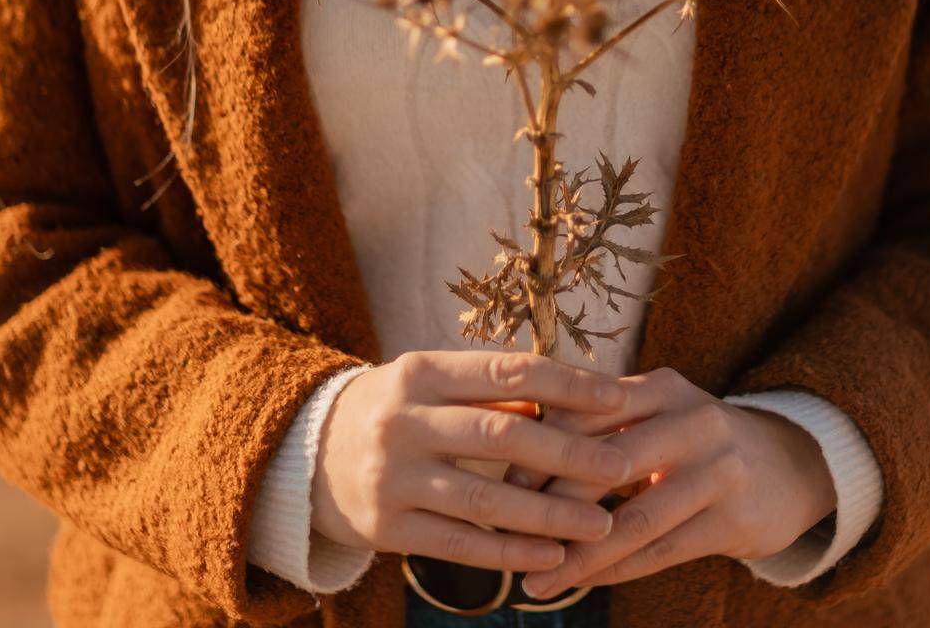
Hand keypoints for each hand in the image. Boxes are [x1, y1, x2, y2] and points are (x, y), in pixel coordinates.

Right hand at [309, 349, 636, 575]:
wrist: (308, 455)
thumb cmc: (394, 410)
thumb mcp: (430, 383)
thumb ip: (489, 388)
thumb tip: (567, 395)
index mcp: (421, 371)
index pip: (506, 371)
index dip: (566, 384)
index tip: (616, 398)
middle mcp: (404, 420)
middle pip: (501, 435)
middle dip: (569, 453)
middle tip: (622, 466)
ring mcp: (393, 476)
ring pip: (486, 499)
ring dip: (550, 514)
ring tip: (599, 524)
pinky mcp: (387, 527)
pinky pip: (460, 544)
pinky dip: (511, 552)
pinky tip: (552, 556)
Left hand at [501, 367, 836, 598]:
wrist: (790, 465)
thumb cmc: (697, 440)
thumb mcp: (659, 413)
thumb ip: (603, 422)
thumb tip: (515, 442)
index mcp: (662, 386)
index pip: (587, 410)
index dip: (538, 445)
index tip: (495, 477)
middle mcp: (692, 419)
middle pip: (605, 461)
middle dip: (550, 501)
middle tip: (504, 532)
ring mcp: (718, 469)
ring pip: (633, 518)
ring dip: (579, 555)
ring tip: (535, 581)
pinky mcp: (734, 518)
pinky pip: (661, 551)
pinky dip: (616, 571)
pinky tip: (581, 584)